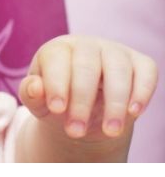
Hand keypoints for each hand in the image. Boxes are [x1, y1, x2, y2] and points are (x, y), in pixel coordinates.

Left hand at [18, 35, 157, 146]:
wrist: (86, 110)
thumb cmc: (58, 101)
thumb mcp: (39, 102)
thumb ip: (31, 94)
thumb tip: (35, 87)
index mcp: (58, 49)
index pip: (57, 60)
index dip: (57, 84)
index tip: (57, 109)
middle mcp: (86, 45)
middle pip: (86, 65)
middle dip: (82, 100)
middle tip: (76, 131)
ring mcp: (115, 51)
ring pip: (117, 69)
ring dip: (115, 102)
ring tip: (110, 131)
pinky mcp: (139, 63)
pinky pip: (146, 71)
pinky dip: (142, 90)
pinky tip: (134, 112)